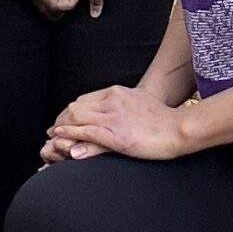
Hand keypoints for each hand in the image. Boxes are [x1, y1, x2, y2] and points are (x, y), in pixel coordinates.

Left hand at [43, 85, 189, 162]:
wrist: (179, 129)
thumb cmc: (163, 120)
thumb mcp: (138, 104)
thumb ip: (120, 106)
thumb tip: (109, 114)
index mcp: (116, 93)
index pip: (84, 100)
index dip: (70, 112)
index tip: (64, 121)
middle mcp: (112, 101)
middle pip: (76, 107)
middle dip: (62, 120)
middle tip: (54, 132)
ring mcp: (113, 118)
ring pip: (76, 118)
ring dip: (61, 128)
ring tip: (53, 138)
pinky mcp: (116, 135)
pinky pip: (85, 132)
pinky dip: (69, 134)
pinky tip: (60, 138)